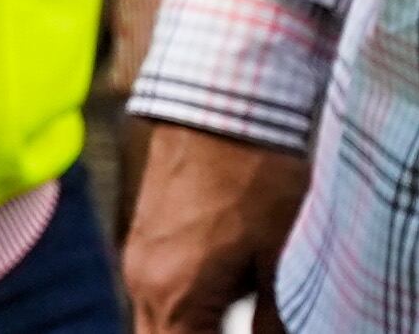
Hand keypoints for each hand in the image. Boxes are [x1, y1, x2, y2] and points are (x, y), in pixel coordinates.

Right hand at [122, 124, 306, 333]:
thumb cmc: (257, 180)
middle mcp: (143, 280)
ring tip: (228, 323)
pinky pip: (151, 296)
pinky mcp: (144, 237)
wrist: (221, 107)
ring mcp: (138, 258)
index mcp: (175, 294)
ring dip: (183, 332)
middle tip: (235, 329)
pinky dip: (178, 314)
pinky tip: (216, 303)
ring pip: (150, 322)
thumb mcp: (280, 260)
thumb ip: (273, 322)